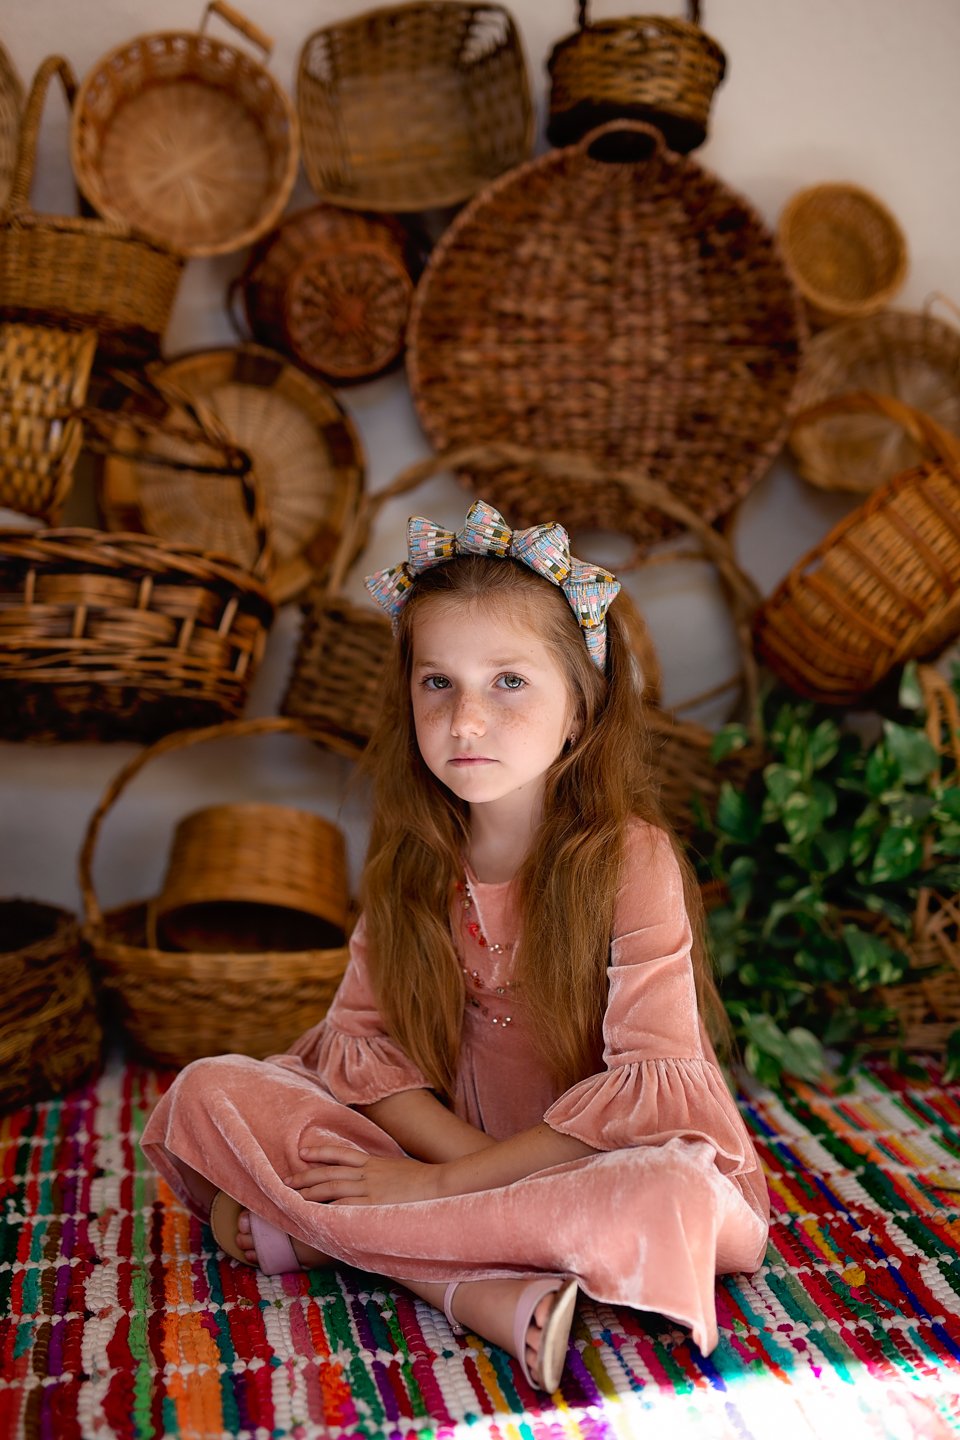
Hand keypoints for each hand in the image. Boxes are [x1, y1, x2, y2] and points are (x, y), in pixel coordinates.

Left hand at [285, 1142, 443, 1205]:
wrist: (440, 1183)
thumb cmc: (424, 1180)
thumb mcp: (400, 1169)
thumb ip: (384, 1172)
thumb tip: (378, 1178)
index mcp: (374, 1162)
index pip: (341, 1154)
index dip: (320, 1153)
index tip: (303, 1153)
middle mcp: (367, 1172)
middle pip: (330, 1171)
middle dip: (307, 1176)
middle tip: (287, 1181)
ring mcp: (369, 1188)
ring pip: (333, 1187)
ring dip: (311, 1192)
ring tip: (294, 1197)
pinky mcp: (373, 1204)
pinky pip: (345, 1206)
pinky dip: (329, 1209)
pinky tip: (315, 1214)